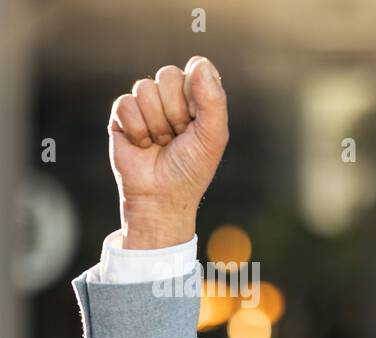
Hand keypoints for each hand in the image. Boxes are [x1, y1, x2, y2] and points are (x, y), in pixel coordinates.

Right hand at [109, 56, 227, 248]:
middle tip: (178, 136)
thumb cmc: (191, 169)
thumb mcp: (213, 136)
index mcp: (197, 98)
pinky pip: (125, 103)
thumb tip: (199, 61)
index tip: (197, 122)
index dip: (194, 97)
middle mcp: (171, 97)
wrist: (161, 196)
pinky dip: (137, 129)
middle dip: (175, 111)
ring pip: (145, 88)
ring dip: (156, 123)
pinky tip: (143, 145)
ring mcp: (145, 105)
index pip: (195, 70)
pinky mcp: (122, 115)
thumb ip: (213, 100)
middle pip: (168, 75)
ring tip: (161, 143)